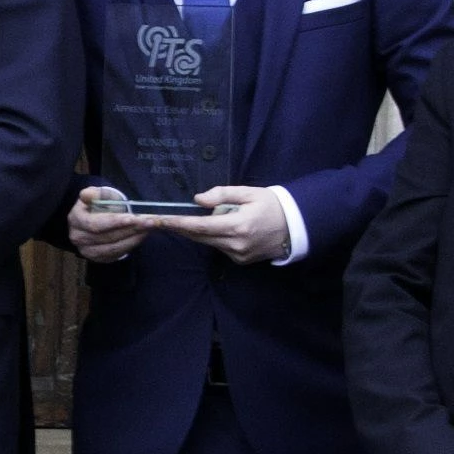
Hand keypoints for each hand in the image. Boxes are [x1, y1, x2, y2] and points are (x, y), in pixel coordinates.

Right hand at [68, 186, 153, 262]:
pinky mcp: (98, 258)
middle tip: (149, 222)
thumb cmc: (97, 204)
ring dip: (133, 238)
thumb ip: (95, 194)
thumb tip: (86, 195)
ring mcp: (87, 251)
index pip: (95, 224)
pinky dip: (130, 245)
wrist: (93, 218)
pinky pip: (116, 254)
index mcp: (76, 219)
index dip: (114, 222)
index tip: (132, 218)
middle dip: (130, 229)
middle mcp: (78, 237)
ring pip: (113, 247)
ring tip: (148, 228)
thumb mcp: (96, 194)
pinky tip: (141, 236)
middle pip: (107, 237)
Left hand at [147, 186, 289, 264]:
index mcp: (237, 226)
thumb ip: (222, 195)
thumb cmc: (271, 204)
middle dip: (178, 228)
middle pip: (198, 237)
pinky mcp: (241, 260)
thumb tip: (198, 200)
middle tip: (158, 220)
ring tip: (183, 220)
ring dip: (195, 232)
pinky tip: (215, 227)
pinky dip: (212, 237)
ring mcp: (238, 255)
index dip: (177, 223)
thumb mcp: (248, 193)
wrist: (295, 226)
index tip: (159, 220)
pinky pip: (219, 247)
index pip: (199, 226)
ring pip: (207, 243)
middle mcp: (235, 244)